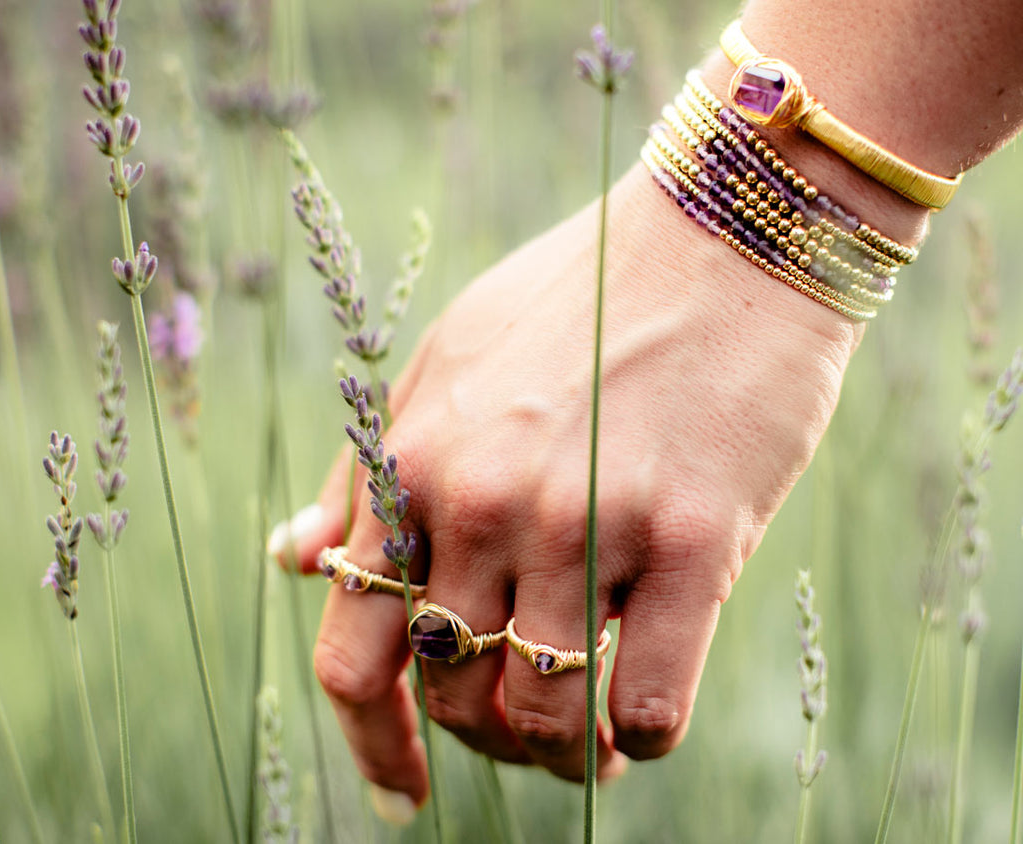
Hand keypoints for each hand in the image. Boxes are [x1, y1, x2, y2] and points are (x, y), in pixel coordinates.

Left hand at [271, 166, 863, 811]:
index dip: (374, 742)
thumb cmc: (582, 298)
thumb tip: (295, 561)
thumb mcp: (446, 363)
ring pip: (546, 714)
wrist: (727, 232)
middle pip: (454, 692)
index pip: (354, 653)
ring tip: (590, 745)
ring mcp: (591, 523)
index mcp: (416, 464)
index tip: (403, 791)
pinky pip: (652, 702)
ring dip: (564, 755)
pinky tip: (644, 722)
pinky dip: (642, 737)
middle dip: (486, 737)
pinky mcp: (696, 540)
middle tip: (528, 729)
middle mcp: (487, 502)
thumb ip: (369, 472)